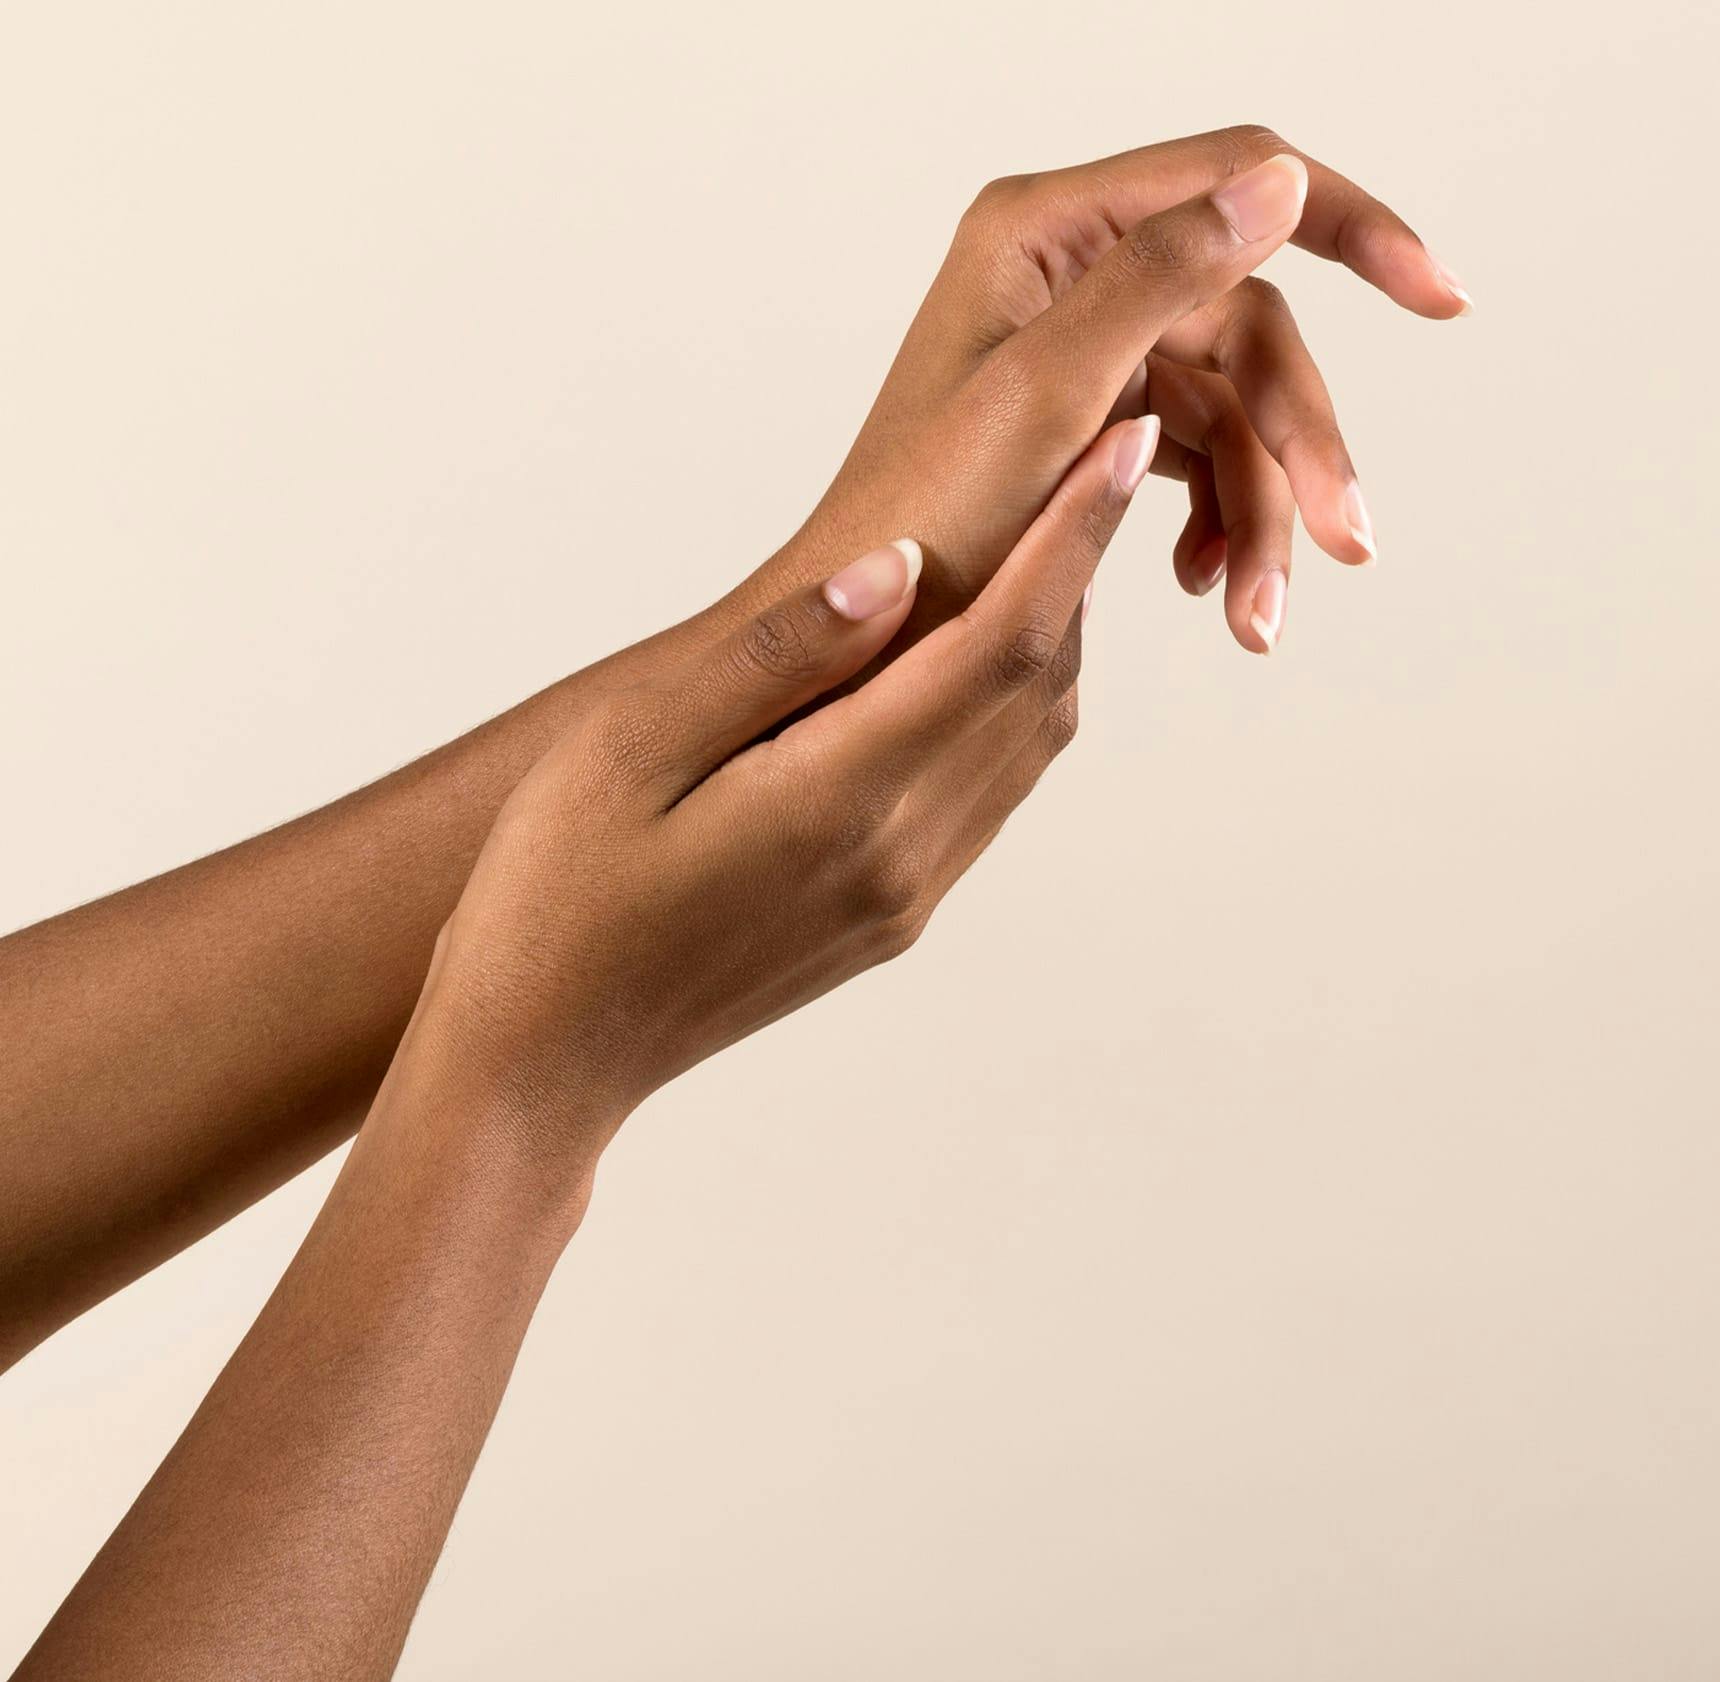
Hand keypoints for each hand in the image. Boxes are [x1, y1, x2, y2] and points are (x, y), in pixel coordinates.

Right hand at [417, 416, 1157, 1181]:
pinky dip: (1007, 710)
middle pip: (1035, 687)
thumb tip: (898, 566)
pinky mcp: (893, 919)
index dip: (1069, 535)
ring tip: (1043, 541)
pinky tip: (972, 661)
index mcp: (839, 797)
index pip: (1001, 641)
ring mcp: (906, 897)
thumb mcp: (632, 750)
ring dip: (1048, 638)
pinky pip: (989, 796)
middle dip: (1072, 568)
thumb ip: (774, 656)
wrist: (548, 1061)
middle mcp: (902, 854)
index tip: (1122, 441)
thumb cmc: (554, 896)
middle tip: (1084, 461)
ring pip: (1025, 743)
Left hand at [785, 125, 1469, 652]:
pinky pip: (1193, 453)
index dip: (1351, 226)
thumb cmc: (922, 526)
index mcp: (1045, 233)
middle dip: (1299, 441)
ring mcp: (1082, 354)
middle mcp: (1067, 278)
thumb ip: (1158, 277)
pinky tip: (1206, 583)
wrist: (866, 639)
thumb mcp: (1044, 397)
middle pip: (1246, 326)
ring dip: (1261, 507)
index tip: (1442, 297)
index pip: (1234, 182)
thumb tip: (1279, 185)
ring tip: (1258, 615)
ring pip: (1227, 406)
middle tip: (1345, 545)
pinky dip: (1216, 517)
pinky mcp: (1090, 424)